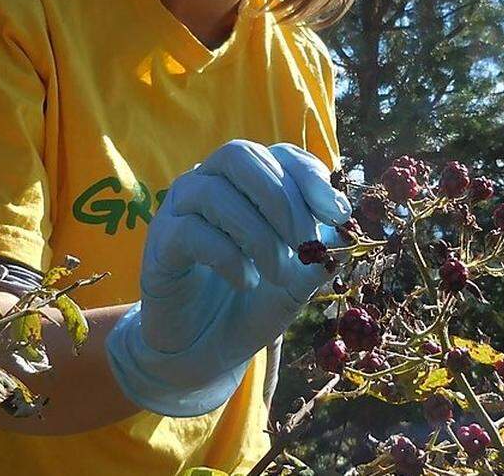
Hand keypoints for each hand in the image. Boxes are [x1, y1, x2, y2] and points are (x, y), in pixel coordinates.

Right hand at [106, 139, 351, 416]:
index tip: (339, 214)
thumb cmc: (252, 303)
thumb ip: (317, 257)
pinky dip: (227, 256)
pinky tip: (246, 281)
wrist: (205, 350)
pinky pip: (190, 231)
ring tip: (278, 273)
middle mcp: (209, 183)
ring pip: (214, 192)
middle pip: (240, 156)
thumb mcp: (296, 281)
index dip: (310, 176)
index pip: (279, 154)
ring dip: (257, 233)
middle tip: (305, 244)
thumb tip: (343, 238)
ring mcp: (179, 210)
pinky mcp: (161, 244)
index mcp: (248, 182)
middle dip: (282, 198)